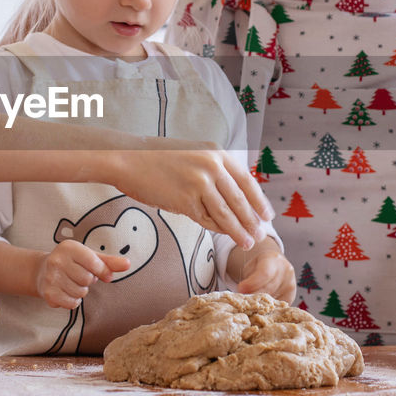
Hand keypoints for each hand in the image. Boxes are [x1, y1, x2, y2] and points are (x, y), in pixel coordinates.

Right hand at [36, 240, 129, 308]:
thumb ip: (109, 261)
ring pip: (80, 293)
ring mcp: (51, 277)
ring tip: (73, 283)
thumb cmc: (73, 262)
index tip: (105, 275)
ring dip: (81, 291)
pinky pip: (72, 304)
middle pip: (87, 279)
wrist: (42, 271)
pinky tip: (66, 292)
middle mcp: (57, 260)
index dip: (103, 271)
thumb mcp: (90, 257)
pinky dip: (73, 301)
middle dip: (88, 281)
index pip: (93, 262)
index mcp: (69, 247)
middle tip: (80, 276)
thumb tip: (128, 264)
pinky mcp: (48, 293)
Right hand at [111, 141, 272, 251]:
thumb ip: (214, 169)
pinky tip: (223, 236)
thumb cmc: (158, 158)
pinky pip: (205, 219)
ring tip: (246, 243)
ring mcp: (199, 183)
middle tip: (260, 235)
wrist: (129, 159)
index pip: (246, 181)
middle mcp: (211, 165)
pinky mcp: (185, 200)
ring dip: (238, 231)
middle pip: (239, 200)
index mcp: (216, 152)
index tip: (267, 215)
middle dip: (252, 221)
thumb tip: (235, 195)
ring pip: (226, 213)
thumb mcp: (193, 153)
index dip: (259, 201)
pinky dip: (216, 229)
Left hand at [235, 247, 295, 302]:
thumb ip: (248, 278)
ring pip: (273, 299)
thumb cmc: (259, 265)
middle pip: (268, 288)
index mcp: (274, 259)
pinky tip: (260, 306)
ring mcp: (290, 284)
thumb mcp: (251, 266)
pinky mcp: (291, 296)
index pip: (264, 273)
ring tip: (251, 303)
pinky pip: (278, 305)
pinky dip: (268, 307)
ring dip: (260, 303)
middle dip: (253, 295)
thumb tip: (243, 293)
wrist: (274, 264)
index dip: (251, 283)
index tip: (240, 289)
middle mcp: (286, 271)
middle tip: (242, 300)